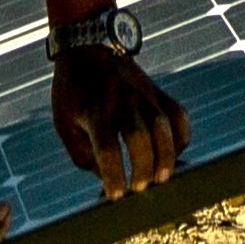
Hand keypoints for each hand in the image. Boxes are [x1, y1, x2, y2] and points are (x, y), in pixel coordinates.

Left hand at [54, 38, 188, 196]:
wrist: (87, 46)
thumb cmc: (73, 91)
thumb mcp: (63, 122)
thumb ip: (81, 154)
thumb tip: (105, 179)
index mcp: (94, 111)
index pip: (107, 147)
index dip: (113, 175)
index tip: (116, 196)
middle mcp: (121, 101)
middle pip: (139, 137)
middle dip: (143, 168)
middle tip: (140, 189)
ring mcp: (143, 94)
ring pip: (163, 126)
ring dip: (166, 156)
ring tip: (163, 179)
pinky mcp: (157, 91)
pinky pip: (178, 115)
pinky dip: (181, 137)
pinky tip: (174, 154)